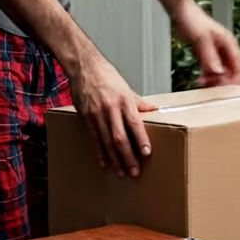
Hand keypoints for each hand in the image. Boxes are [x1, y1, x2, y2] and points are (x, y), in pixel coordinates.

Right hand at [69, 49, 157, 177]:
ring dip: (115, 159)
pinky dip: (100, 152)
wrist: (84, 67)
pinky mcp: (86, 117)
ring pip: (107, 142)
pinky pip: (94, 139)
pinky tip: (105, 163)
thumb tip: (155, 110)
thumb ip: (139, 102)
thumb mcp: (126, 87)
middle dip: (128, 156)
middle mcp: (111, 109)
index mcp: (124, 101)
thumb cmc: (107, 76)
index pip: (135, 124)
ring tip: (122, 172)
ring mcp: (97, 114)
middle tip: (135, 171)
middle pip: (120, 137)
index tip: (147, 153)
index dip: (141, 139)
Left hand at [174, 0, 239, 86]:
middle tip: (213, 89)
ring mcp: (217, 53)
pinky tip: (200, 81)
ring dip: (215, 81)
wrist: (181, 13)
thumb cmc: (193, 20)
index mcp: (229, 43)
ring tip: (205, 86)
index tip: (229, 89)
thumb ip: (210, 56)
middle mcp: (225, 49)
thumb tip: (219, 72)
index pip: (239, 65)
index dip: (237, 78)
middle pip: (232, 71)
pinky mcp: (208, 55)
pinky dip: (208, 77)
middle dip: (224, 81)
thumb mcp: (201, 39)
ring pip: (222, 72)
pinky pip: (212, 70)